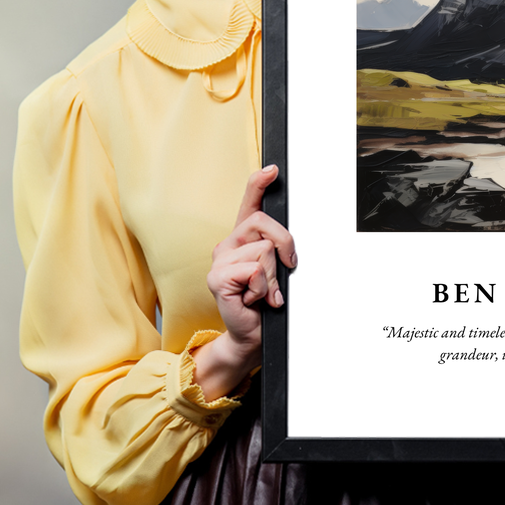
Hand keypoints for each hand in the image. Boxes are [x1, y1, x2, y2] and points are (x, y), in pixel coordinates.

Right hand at [192, 165, 296, 399]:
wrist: (252, 334)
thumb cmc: (265, 302)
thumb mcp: (277, 270)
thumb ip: (277, 250)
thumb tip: (287, 243)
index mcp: (243, 238)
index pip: (249, 203)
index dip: (259, 183)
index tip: (273, 169)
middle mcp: (228, 244)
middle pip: (264, 223)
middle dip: (285, 245)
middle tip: (285, 269)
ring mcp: (220, 260)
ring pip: (263, 250)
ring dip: (273, 276)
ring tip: (264, 292)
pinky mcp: (217, 278)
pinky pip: (254, 270)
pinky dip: (263, 288)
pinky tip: (254, 299)